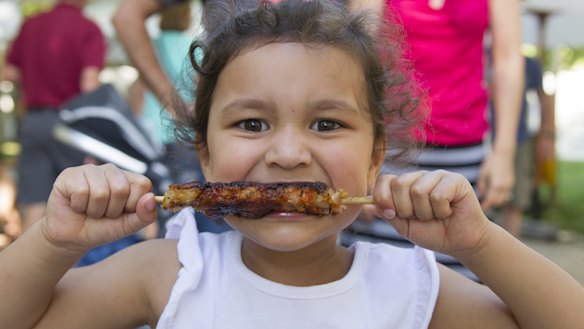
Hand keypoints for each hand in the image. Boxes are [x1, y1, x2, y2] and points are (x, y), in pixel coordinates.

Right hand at [43, 164, 156, 252]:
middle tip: (104, 213)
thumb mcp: (127, 226)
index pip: (143, 184)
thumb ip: (145, 215)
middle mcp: (112, 170)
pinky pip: (81, 191)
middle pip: (121, 189)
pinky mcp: (70, 174)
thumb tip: (152, 199)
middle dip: (112, 210)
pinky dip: (79, 206)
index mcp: (130, 179)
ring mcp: (91, 170)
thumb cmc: (102, 228)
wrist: (71, 237)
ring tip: (90, 210)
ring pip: (101, 192)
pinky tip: (77, 205)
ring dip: (95, 210)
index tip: (122, 212)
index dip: (132, 205)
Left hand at [365, 170, 489, 256]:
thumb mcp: (404, 226)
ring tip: (436, 216)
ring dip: (426, 213)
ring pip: (419, 191)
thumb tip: (365, 204)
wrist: (459, 242)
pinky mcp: (455, 180)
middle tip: (420, 218)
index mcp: (405, 184)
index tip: (392, 215)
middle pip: (399, 184)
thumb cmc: (432, 232)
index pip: (384, 180)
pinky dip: (442, 211)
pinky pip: (438, 195)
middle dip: (406, 209)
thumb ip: (386, 213)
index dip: (383, 198)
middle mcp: (420, 176)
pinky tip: (449, 212)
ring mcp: (438, 176)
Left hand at [477, 151, 514, 210]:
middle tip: (483, 207)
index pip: (491, 200)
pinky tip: (494, 195)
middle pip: (498, 201)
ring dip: (497, 201)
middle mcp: (504, 186)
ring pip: (503, 199)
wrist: (504, 155)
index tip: (481, 208)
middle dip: (491, 204)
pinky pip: (506, 194)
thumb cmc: (491, 163)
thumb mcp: (483, 174)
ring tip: (488, 201)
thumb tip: (482, 194)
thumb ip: (482, 185)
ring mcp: (509, 185)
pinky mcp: (512, 183)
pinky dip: (501, 196)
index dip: (486, 205)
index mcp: (496, 185)